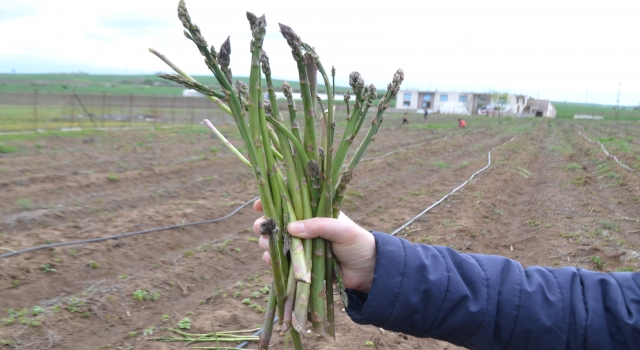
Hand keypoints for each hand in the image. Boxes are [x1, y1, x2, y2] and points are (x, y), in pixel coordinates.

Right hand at [253, 200, 375, 292]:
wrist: (367, 272)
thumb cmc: (358, 244)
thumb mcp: (342, 230)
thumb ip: (319, 226)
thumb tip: (291, 228)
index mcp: (313, 212)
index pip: (287, 201)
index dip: (270, 201)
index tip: (258, 206)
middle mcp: (304, 227)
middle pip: (275, 222)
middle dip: (264, 225)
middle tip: (263, 229)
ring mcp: (300, 245)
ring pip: (274, 241)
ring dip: (267, 243)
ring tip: (270, 245)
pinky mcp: (299, 264)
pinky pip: (279, 261)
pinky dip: (272, 260)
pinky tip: (272, 260)